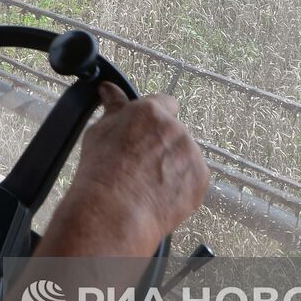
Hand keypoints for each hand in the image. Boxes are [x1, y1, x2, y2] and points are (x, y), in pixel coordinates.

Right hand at [66, 83, 208, 244]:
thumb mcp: (99, 131)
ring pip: (184, 157)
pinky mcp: (200, 180)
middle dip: (162, 145)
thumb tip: (109, 88)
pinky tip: (159, 196)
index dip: (154, 120)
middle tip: (140, 166)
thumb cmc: (102, 173)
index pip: (164, 103)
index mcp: (151, 112)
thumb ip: (113, 107)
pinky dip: (180, 188)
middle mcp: (176, 128)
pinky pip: (192, 180)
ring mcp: (191, 154)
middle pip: (174, 133)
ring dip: (173, 167)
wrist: (114, 211)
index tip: (145, 133)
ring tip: (147, 185)